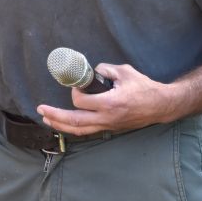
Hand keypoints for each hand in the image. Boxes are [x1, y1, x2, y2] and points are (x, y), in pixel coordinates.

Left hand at [38, 62, 171, 133]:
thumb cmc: (144, 88)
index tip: (76, 85)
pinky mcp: (110, 129)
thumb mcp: (125, 71)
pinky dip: (74, 128)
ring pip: (79, 130)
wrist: (160, 106)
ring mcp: (108, 126)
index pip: (82, 101)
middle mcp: (107, 118)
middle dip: (55, 115)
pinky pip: (88, 131)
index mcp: (110, 103)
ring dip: (61, 125)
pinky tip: (64, 124)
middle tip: (41, 109)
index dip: (74, 92)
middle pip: (74, 121)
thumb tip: (91, 71)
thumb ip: (105, 70)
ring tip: (47, 119)